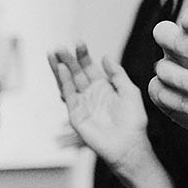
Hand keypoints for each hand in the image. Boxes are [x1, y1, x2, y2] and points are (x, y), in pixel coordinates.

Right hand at [50, 46, 154, 173]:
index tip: (79, 43)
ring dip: (60, 68)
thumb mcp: (129, 91)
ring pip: (67, 82)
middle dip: (68, 59)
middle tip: (61, 47)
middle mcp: (90, 94)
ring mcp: (82, 104)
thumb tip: (105, 57)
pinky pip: (68, 95)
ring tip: (55, 53)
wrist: (129, 143)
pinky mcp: (76, 115)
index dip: (83, 55)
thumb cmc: (133, 121)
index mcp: (103, 87)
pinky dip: (64, 81)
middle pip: (75, 73)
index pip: (89, 67)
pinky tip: (61, 69)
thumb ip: (117, 74)